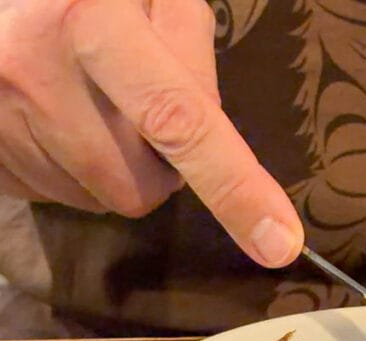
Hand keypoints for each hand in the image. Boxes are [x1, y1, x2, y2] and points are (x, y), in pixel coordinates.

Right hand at [0, 0, 302, 266]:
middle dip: (161, 164)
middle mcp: (35, 75)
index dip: (235, 188)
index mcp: (92, 24)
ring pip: (98, 199)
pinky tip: (55, 119)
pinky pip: (54, 198)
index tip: (281, 244)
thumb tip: (211, 131)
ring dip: (114, 167)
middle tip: (140, 106)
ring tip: (89, 104)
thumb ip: (190, 50)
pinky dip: (71, 171)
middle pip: (140, 186)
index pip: (180, 122)